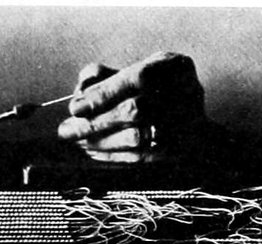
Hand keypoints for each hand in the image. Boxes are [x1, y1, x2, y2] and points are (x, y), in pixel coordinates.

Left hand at [57, 52, 208, 162]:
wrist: (194, 120)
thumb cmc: (157, 88)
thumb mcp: (135, 69)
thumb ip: (106, 75)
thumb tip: (81, 89)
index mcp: (174, 68)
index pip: (137, 78)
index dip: (103, 94)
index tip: (76, 107)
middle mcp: (186, 95)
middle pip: (136, 110)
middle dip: (96, 121)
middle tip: (67, 129)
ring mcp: (186, 126)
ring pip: (137, 137)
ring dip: (100, 141)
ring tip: (76, 140)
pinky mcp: (177, 151)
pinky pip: (141, 157)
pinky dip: (111, 156)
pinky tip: (93, 151)